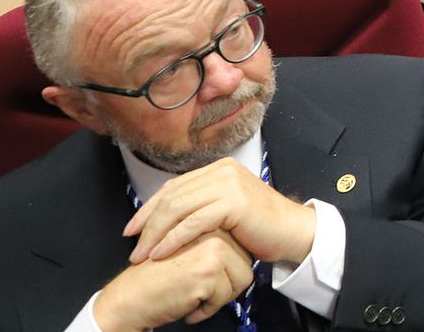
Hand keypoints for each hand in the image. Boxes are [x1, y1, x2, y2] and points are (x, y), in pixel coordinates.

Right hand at [94, 230, 254, 331]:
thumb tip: (248, 250)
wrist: (128, 297)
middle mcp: (213, 230)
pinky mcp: (208, 270)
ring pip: (241, 279)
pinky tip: (187, 305)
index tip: (204, 278)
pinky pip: (226, 296)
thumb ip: (215, 242)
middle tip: (197, 289)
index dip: (226, 270)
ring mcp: (212, 248)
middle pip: (246, 263)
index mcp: (209, 222)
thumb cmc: (156, 277)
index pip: (243, 248)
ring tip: (192, 295)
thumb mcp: (188, 249)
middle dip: (225, 284)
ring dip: (218, 297)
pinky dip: (207, 309)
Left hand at [125, 157, 316, 265]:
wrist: (292, 231)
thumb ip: (203, 204)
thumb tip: (168, 214)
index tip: (131, 230)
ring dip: (155, 234)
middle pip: (171, 196)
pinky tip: (162, 253)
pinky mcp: (234, 202)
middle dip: (146, 224)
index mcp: (219, 168)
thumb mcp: (227, 208)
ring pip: (178, 208)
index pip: (173, 186)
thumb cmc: (260, 226)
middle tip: (132, 248)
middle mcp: (223, 170)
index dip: (148, 208)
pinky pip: (194, 222)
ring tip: (142, 256)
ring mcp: (229, 184)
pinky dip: (173, 239)